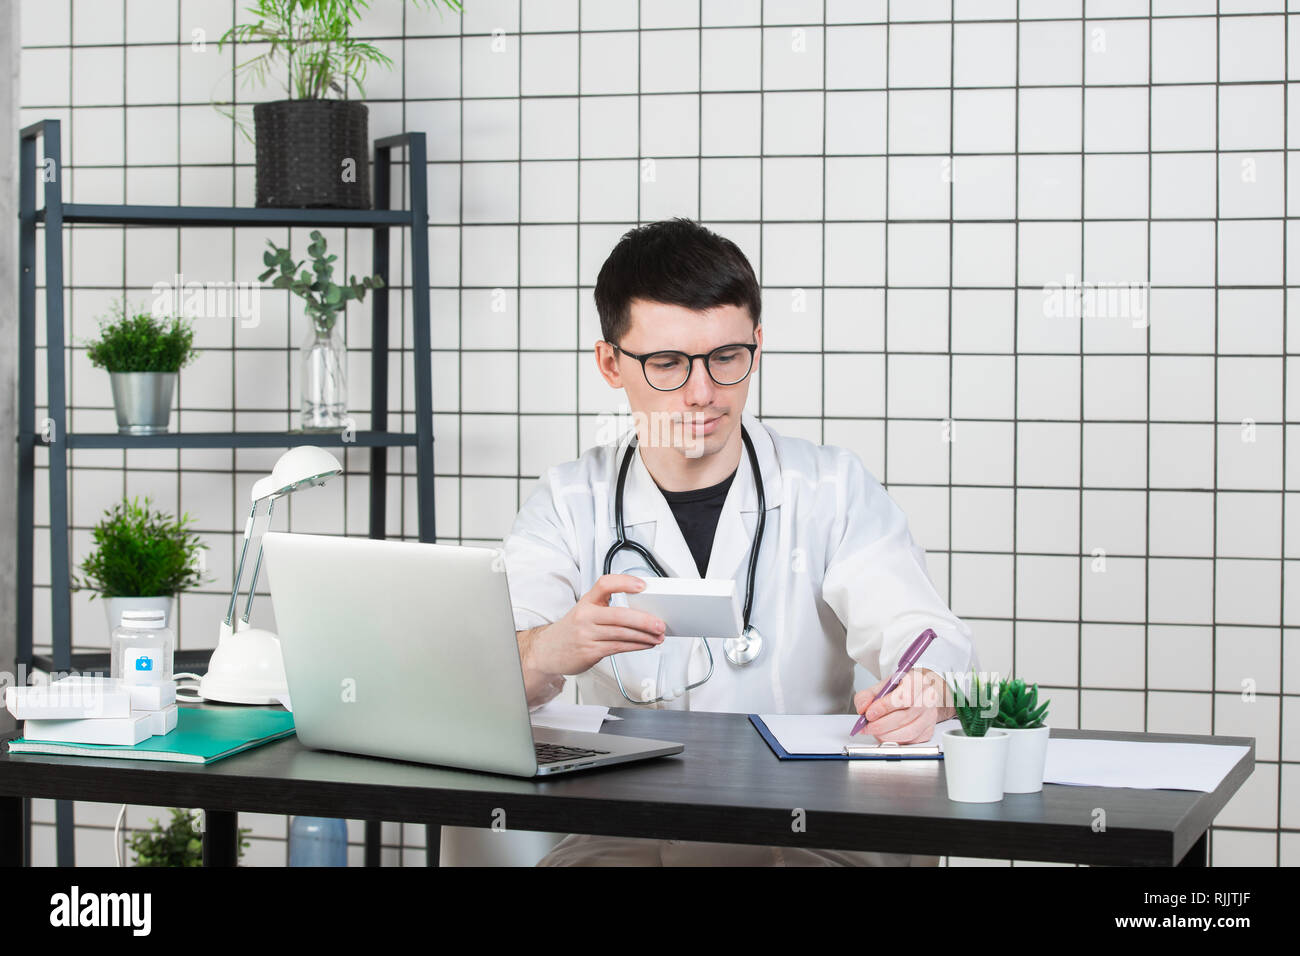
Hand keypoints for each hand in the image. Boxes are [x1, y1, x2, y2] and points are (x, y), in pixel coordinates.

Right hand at [523, 574, 665, 678]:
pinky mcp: (590, 651)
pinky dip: (635, 646)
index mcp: (586, 601)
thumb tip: (641, 610)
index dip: (624, 582)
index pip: (604, 584)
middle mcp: (585, 616)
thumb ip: (606, 608)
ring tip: (658, 636)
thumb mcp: (584, 611)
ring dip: (644, 636)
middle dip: (644, 620)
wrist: (547, 651)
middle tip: (660, 623)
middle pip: (619, 615)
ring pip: (621, 634)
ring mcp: (586, 634)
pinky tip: (645, 644)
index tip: (642, 585)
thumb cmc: (571, 630)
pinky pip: (618, 647)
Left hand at [851, 667, 953, 742]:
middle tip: (867, 726)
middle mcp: (927, 699)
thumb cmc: (901, 688)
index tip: (869, 714)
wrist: (919, 692)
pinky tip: (885, 735)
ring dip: (886, 735)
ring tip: (873, 730)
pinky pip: (911, 741)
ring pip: (908, 732)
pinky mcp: (928, 730)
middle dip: (881, 725)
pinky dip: (895, 740)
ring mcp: (930, 716)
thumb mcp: (882, 685)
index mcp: (917, 682)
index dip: (884, 707)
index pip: (902, 697)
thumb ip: (867, 695)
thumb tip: (862, 708)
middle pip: (904, 717)